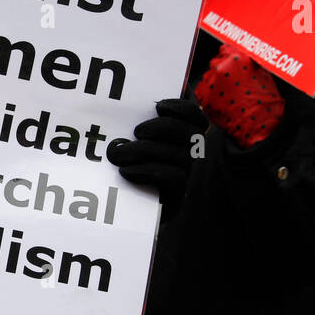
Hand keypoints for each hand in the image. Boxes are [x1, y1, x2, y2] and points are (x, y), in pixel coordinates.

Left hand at [106, 98, 208, 215]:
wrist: (125, 210)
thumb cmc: (126, 169)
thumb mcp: (133, 143)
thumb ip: (140, 124)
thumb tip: (137, 105)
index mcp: (185, 139)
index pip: (196, 117)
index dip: (182, 108)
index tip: (159, 106)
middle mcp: (193, 157)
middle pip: (191, 134)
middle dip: (161, 127)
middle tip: (137, 131)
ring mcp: (189, 178)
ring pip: (180, 156)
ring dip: (144, 150)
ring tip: (118, 153)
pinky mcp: (178, 197)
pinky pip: (173, 177)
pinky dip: (147, 171)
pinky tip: (126, 171)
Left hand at [194, 45, 285, 147]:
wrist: (258, 123)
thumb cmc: (264, 101)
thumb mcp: (262, 73)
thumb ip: (246, 62)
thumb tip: (238, 59)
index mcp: (236, 58)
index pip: (224, 50)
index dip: (228, 58)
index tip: (229, 65)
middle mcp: (221, 67)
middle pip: (215, 63)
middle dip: (222, 72)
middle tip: (232, 84)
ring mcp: (210, 81)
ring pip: (208, 77)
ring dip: (215, 84)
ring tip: (230, 95)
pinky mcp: (203, 96)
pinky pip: (203, 91)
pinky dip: (210, 95)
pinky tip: (223, 101)